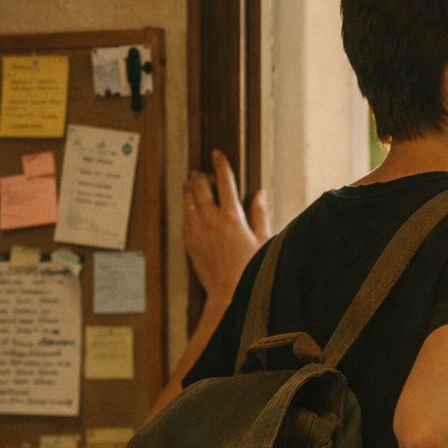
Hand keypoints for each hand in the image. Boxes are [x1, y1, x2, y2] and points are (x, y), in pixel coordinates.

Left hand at [183, 149, 269, 303]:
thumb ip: (260, 213)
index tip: (218, 154)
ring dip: (190, 188)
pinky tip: (192, 209)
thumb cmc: (251, 269)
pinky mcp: (189, 242)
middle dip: (201, 175)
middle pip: (200, 186)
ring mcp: (197, 230)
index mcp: (232, 216)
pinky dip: (187, 208)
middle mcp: (211, 219)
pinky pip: (184, 217)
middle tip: (204, 173)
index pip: (224, 180)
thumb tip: (260, 193)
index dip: (221, 164)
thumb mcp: (262, 239)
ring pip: (188, 199)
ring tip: (193, 184)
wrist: (229, 293)